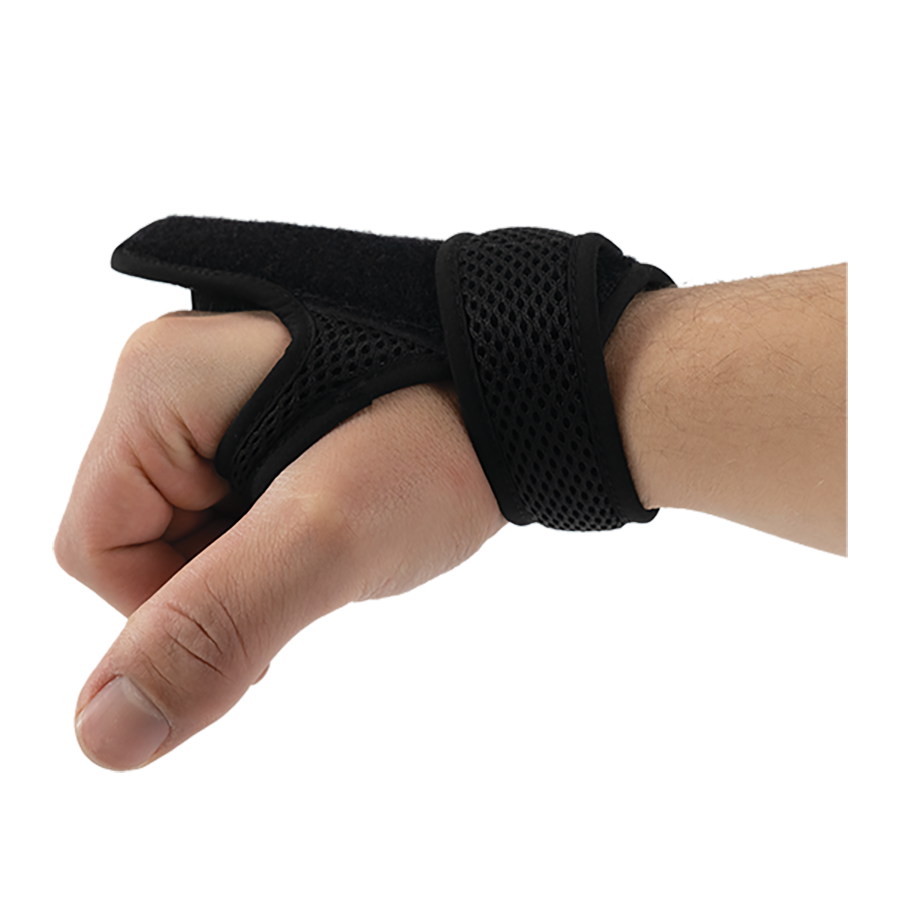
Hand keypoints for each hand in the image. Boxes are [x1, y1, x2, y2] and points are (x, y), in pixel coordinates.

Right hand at [54, 308, 506, 769]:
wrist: (521, 403)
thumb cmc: (441, 444)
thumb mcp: (330, 539)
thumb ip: (217, 627)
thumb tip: (103, 736)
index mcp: (158, 382)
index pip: (97, 546)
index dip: (177, 601)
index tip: (282, 584)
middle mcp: (172, 380)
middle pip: (137, 543)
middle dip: (224, 576)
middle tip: (321, 544)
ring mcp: (213, 399)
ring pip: (185, 537)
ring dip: (255, 561)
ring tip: (336, 520)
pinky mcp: (252, 422)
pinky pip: (225, 516)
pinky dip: (273, 542)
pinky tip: (331, 514)